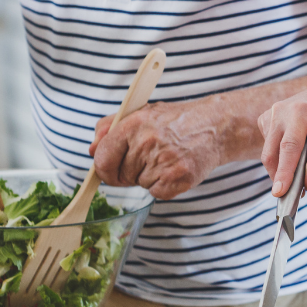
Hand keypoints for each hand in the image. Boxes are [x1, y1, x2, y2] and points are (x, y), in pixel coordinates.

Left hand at [88, 96, 229, 199]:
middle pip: (120, 176)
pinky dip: (163, 186)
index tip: (111, 169)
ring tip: (166, 159)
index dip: (104, 168)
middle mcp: (147, 142)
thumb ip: (110, 128)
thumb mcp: (141, 113)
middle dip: (130, 171)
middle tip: (150, 157)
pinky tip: (174, 169)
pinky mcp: (178, 178)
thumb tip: (91, 149)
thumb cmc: (176, 121)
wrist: (215, 126)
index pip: (102, 159)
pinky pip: (156, 193)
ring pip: (139, 185)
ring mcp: (163, 161)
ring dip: (149, 177)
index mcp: (133, 124)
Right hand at [258, 77, 306, 196]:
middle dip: (279, 177)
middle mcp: (280, 110)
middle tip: (292, 196)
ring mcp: (270, 113)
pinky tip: (296, 153)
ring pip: (269, 152)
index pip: (288, 148)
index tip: (279, 193)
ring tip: (301, 170)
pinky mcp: (266, 119)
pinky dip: (279, 156)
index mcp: (299, 112)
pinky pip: (268, 146)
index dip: (284, 172)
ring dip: (281, 167)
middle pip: (272, 153)